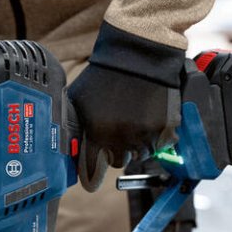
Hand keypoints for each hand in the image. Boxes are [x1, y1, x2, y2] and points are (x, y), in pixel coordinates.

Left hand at [68, 22, 184, 190]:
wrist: (140, 56)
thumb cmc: (104, 76)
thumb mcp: (78, 100)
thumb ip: (73, 126)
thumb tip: (64, 147)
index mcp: (97, 134)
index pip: (93, 173)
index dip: (92, 174)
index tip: (93, 175)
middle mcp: (121, 139)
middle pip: (119, 162)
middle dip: (117, 150)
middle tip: (118, 128)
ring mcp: (145, 136)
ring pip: (140, 154)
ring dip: (137, 143)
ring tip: (134, 117)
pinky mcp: (166, 130)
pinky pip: (160, 144)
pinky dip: (156, 135)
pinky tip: (149, 115)